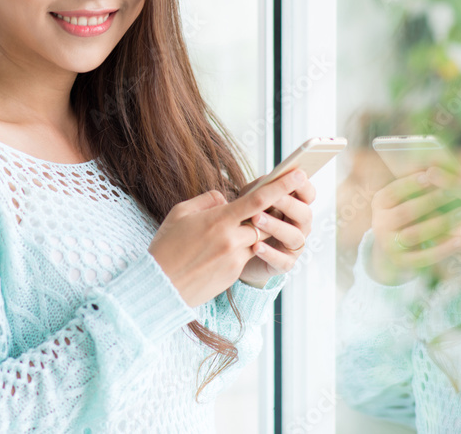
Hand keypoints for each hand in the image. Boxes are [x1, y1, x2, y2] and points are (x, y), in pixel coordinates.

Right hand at [148, 170, 308, 307]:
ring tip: (222, 235)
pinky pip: (244, 256)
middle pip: (263, 221)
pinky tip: (211, 254)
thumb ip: (207, 201)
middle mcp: (232, 239)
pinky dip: (235, 250)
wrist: (161, 286)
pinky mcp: (234, 274)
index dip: (281, 185)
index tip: (299, 173)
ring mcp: (235, 258)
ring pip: (255, 240)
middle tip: (254, 209)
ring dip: (248, 234)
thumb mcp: (180, 213)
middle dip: (262, 215)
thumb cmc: (166, 246)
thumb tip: (225, 199)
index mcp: (219, 220)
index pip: (259, 199)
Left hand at [239, 170, 315, 287]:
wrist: (239, 253)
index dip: (304, 186)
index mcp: (295, 207)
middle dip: (289, 204)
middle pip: (304, 214)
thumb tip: (265, 179)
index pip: (309, 195)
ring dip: (276, 226)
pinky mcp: (284, 264)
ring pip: (294, 236)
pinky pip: (281, 260)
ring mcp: (293, 246)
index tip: (296, 175)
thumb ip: (259, 191)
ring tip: (256, 218)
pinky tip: (256, 246)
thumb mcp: (251, 202)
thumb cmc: (249, 220)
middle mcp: (300, 226)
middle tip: (273, 197)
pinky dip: (270, 253)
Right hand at [369, 167, 460, 284]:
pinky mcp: (402, 262)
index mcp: (378, 204)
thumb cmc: (406, 216)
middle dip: (431, 200)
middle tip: (454, 192)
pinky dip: (445, 248)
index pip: (393, 191)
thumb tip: (435, 166)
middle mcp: (379, 224)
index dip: (411, 182)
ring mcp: (389, 245)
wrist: (392, 251)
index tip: (431, 173)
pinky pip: (425, 256)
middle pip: (407, 212)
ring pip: (416, 233)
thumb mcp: (404, 199)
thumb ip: (416, 186)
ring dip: (442, 223)